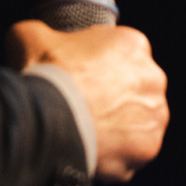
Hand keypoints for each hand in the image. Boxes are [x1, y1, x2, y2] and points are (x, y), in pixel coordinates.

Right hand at [6, 21, 167, 181]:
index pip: (122, 54)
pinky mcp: (149, 147)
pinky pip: (134, 150)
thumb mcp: (30, 37)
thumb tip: (35, 35)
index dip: (99, 67)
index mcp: (133, 45)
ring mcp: (155, 115)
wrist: (49, 121)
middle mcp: (153, 78)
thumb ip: (43, 32)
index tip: (83, 78)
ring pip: (138, 121)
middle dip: (115, 97)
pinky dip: (117, 153)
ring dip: (120, 126)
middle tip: (86, 107)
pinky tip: (95, 149)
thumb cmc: (45, 76)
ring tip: (90, 131)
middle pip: (135, 88)